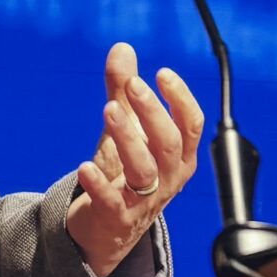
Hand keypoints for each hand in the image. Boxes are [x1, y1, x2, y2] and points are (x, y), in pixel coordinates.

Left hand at [65, 43, 203, 276]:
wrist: (106, 229)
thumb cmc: (122, 173)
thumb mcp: (125, 130)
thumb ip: (123, 91)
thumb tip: (122, 48)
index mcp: (178, 157)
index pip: (191, 126)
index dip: (180, 99)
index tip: (161, 73)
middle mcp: (168, 179)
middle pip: (169, 144)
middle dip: (153, 112)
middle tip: (133, 84)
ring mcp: (145, 200)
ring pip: (144, 169)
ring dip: (128, 138)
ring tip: (108, 109)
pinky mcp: (117, 218)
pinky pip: (112, 201)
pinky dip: (99, 183)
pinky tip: (85, 165)